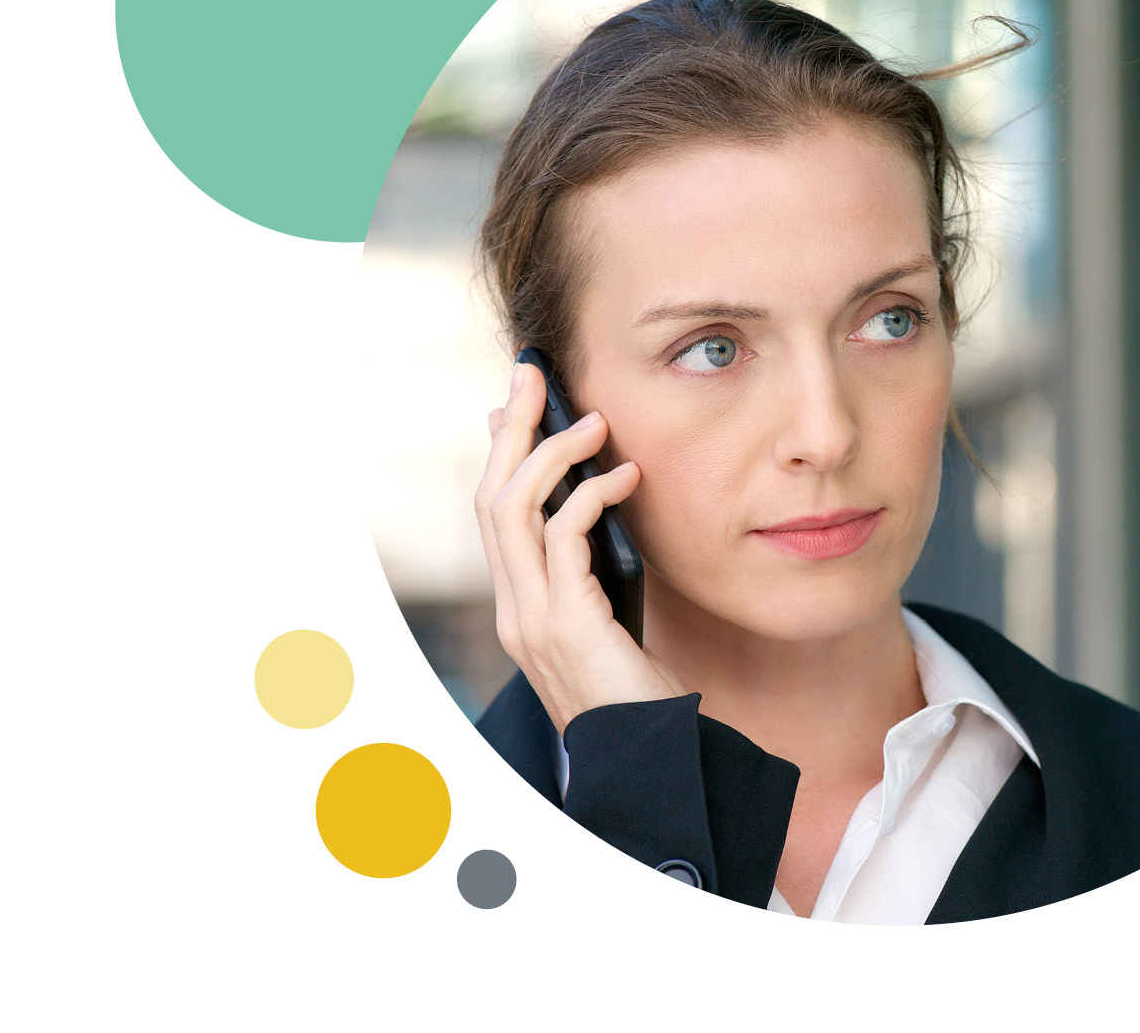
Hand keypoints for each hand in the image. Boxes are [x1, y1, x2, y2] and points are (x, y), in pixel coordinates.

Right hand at [474, 360, 685, 732]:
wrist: (650, 766)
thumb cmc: (644, 700)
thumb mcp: (617, 622)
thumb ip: (599, 573)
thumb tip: (601, 505)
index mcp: (523, 609)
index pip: (493, 515)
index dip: (500, 453)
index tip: (518, 402)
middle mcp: (515, 612)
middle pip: (489, 499)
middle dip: (509, 430)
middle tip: (533, 373)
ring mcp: (533, 622)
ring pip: (510, 510)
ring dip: (548, 454)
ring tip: (593, 421)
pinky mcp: (566, 627)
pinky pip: (562, 539)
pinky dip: (591, 496)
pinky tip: (627, 478)